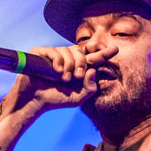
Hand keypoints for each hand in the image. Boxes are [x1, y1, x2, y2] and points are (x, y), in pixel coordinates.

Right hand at [4, 44, 118, 114]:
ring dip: (69, 65)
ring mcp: (53, 56)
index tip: (116, 49)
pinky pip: (54, 50)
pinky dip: (58, 60)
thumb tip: (93, 70)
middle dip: (82, 63)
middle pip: (80, 51)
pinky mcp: (40, 54)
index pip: (92, 57)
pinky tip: (57, 70)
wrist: (35, 102)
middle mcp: (66, 60)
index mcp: (76, 68)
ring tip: (64, 78)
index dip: (104, 53)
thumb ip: (90, 88)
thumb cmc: (55, 100)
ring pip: (68, 51)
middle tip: (77, 76)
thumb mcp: (78, 98)